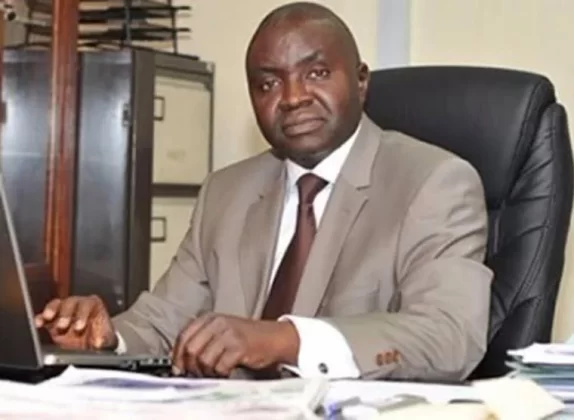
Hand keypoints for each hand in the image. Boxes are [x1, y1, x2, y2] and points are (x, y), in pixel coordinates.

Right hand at [34, 295, 116, 350]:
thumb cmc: (99, 338)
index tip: (79, 326)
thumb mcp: (104, 339)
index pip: (87, 304)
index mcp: (93, 306)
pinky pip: (44, 316)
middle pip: (70, 302)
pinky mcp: (52, 321)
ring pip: (56, 305)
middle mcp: (78, 306)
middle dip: (66, 313)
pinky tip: (38, 323)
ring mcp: (64, 312)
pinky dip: (40, 318)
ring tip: (47, 318)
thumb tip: (99, 343)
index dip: (82, 314)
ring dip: (51, 310)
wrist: (91, 346)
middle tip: (63, 325)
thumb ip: (102, 339)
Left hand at [171, 314, 298, 377]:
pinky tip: (226, 371)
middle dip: (192, 366)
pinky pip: (220, 366)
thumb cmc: (245, 337)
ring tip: (215, 371)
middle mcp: (217, 323)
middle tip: (199, 373)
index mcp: (209, 318)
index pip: (183, 336)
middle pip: (191, 349)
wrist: (273, 337)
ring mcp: (229, 333)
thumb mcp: (220, 332)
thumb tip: (179, 361)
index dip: (177, 355)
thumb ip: (201, 341)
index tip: (179, 368)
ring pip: (204, 359)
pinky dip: (221, 374)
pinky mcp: (240, 346)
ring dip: (207, 372)